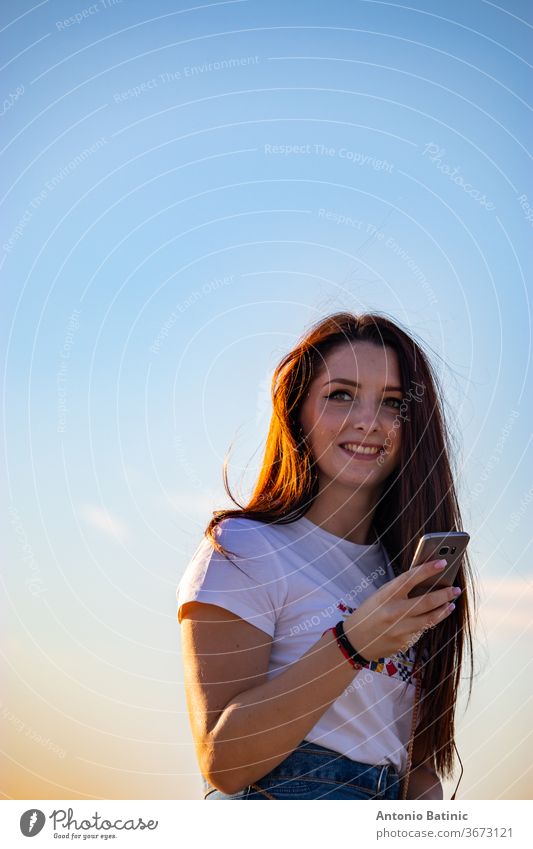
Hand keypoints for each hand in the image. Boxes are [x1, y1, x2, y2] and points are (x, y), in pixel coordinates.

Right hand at [343, 559, 459, 659]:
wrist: (355, 641)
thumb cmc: (369, 613)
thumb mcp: (380, 596)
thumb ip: (400, 590)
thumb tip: (426, 581)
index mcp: (385, 596)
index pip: (410, 578)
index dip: (428, 569)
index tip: (442, 563)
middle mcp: (393, 612)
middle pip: (426, 601)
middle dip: (444, 594)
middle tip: (455, 589)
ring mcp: (399, 629)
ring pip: (430, 619)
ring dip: (443, 610)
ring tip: (450, 604)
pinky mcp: (404, 643)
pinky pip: (421, 631)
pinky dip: (428, 622)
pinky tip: (433, 617)